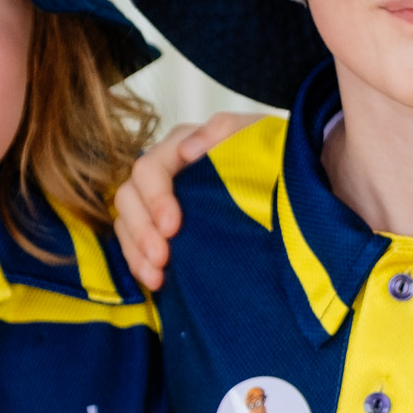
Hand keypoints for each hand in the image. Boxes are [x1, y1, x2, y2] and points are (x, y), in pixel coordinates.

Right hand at [115, 111, 260, 288]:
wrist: (286, 182)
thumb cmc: (271, 154)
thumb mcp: (254, 135)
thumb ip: (224, 130)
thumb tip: (188, 149)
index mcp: (179, 146)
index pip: (150, 169)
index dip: (156, 198)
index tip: (172, 226)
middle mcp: (163, 172)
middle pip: (129, 197)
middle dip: (142, 230)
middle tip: (162, 257)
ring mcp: (158, 201)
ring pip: (126, 223)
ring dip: (136, 251)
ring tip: (155, 276)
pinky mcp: (161, 228)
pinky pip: (135, 244)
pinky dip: (140, 264)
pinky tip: (156, 281)